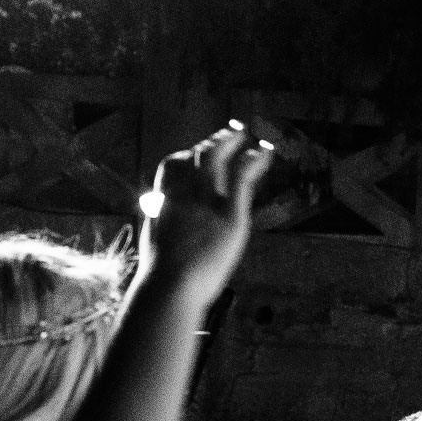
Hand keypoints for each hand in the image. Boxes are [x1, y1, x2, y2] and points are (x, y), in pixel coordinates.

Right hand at [142, 125, 269, 295]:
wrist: (169, 287)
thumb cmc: (161, 278)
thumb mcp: (156, 245)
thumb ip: (164, 229)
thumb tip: (164, 233)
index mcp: (163, 201)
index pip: (172, 166)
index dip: (186, 156)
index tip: (197, 151)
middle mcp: (184, 193)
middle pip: (197, 157)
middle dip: (213, 142)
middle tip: (229, 133)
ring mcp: (206, 202)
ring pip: (218, 159)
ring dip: (232, 142)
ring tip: (246, 134)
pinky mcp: (229, 215)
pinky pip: (242, 178)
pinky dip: (254, 161)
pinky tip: (264, 152)